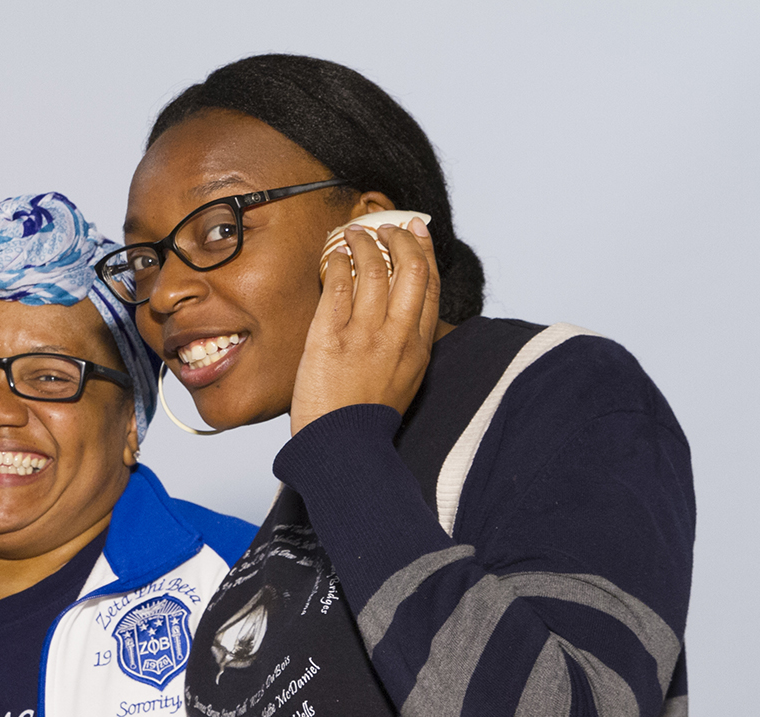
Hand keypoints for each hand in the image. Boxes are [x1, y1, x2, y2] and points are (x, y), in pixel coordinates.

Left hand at [288, 217, 442, 435]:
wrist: (341, 448)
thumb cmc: (367, 417)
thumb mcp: (405, 379)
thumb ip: (408, 344)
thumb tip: (404, 312)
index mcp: (419, 346)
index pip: (430, 284)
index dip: (423, 250)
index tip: (415, 230)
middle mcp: (396, 336)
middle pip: (409, 268)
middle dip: (398, 237)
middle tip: (384, 226)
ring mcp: (363, 336)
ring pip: (372, 270)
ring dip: (364, 243)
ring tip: (353, 234)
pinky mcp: (329, 340)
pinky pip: (338, 288)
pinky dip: (339, 265)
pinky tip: (335, 256)